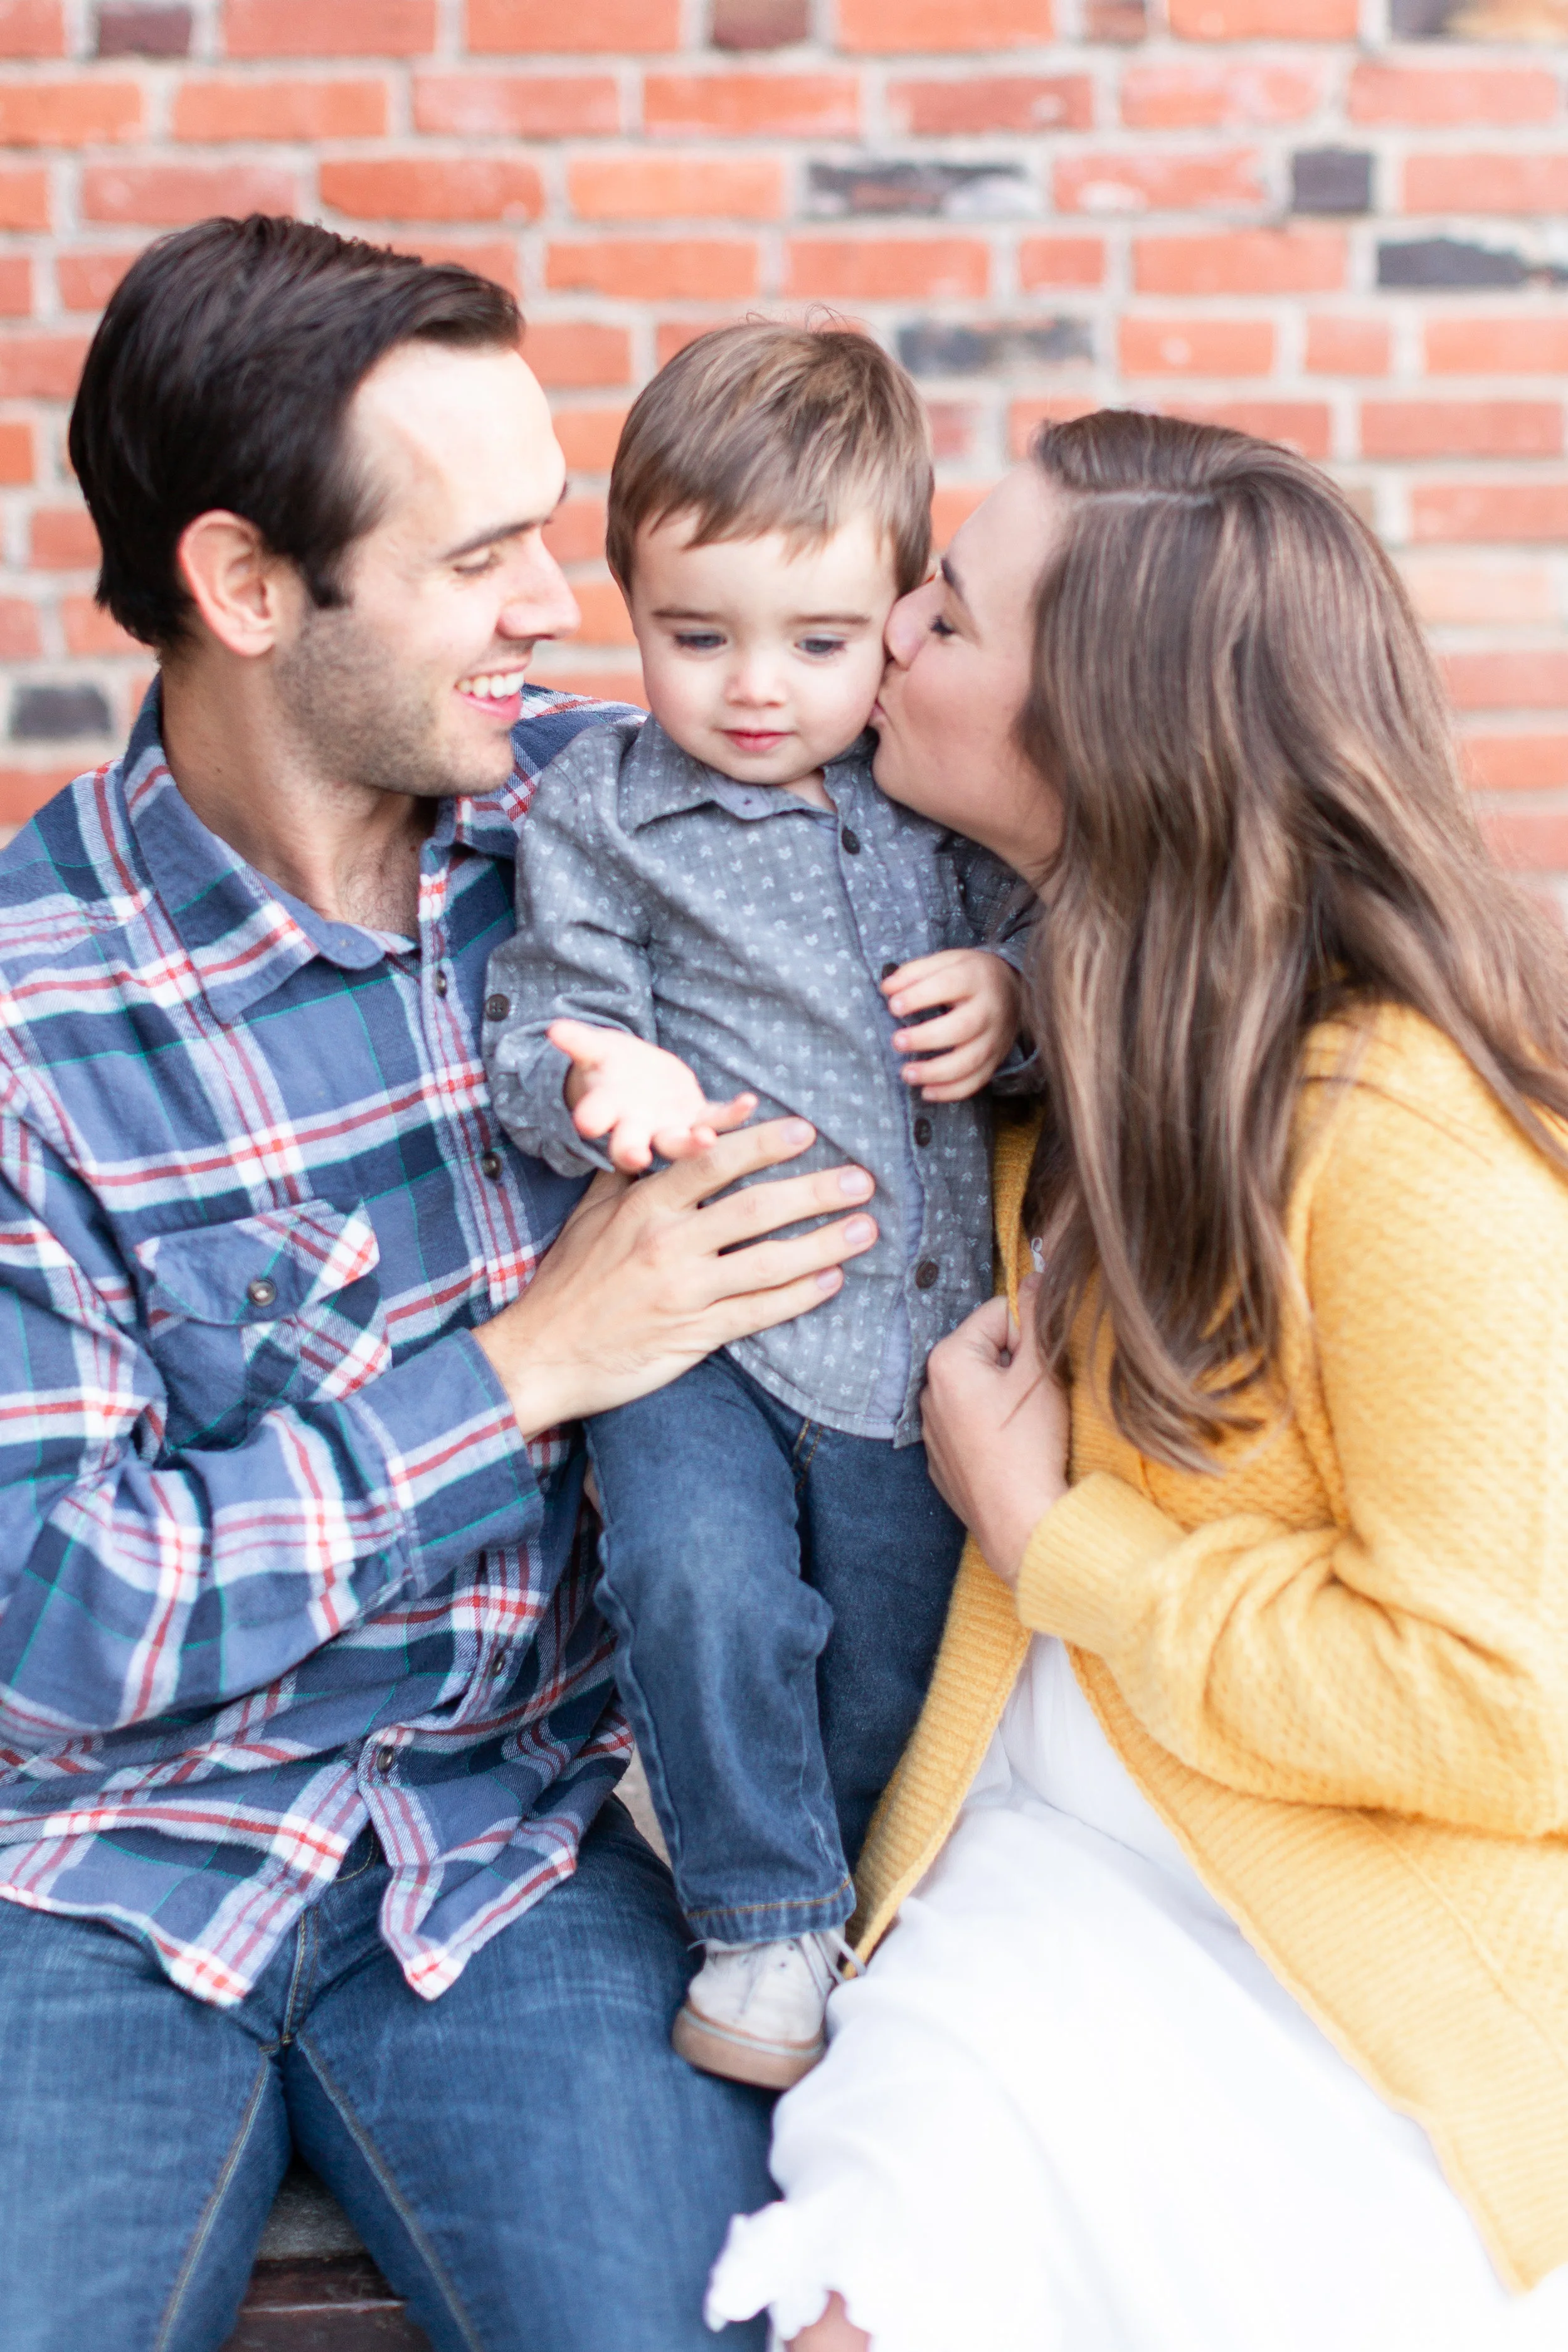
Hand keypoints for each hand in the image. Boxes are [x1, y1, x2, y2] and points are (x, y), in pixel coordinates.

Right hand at [476, 1117, 878, 1437]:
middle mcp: (668, 1243)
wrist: (542, 1356)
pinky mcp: (694, 1335)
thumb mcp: (590, 1213)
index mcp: (644, 1206)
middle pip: (756, 1209)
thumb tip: (674, 1132)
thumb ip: (634, 1171)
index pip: (713, 1162)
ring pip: (768, 1262)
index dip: (763, 1143)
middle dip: (815, 1191)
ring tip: (865, 1228)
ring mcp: (684, 1292)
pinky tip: (833, 1280)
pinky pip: (759, 1311)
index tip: (807, 1131)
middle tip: (862, 1179)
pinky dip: (800, 1295)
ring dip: (824, 1244)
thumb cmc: (568, 1281)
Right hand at [549, 1018, 756, 1172]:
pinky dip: (732, 1114)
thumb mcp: (594, 1052)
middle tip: (634, 1157)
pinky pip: (716, 1119)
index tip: (586, 1122)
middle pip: (631, 1144)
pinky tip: (748, 1102)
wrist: (636, 1080)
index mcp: (607, 1111)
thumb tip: (555, 1029)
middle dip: (631, 1150)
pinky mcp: (698, 1119)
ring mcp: (668, 1128)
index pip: (595, 1118)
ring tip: (706, 1140)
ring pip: (677, 1143)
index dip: (592, 1119)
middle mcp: (636, 1128)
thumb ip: (579, 1043)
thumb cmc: (611, 1067)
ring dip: (691, 1144)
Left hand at [881, 949, 1021, 1101]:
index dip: (919, 996)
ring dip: (936, 1072)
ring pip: (970, 1062)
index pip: (948, 985)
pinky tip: (926, 1092)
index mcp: (976, 977)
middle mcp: (989, 1009)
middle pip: (962, 1028)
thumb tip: (888, 987)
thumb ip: (915, 972)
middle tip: (897, 1041)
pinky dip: (951, 1092)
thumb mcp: (946, 961)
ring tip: (906, 1073)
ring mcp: (995, 1038)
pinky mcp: (996, 1059)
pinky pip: (976, 1082)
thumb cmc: (969, 976)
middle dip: (926, 1038)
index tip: (893, 1006)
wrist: (1012, 990)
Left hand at [920, 1278, 1068, 1585]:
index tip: (1047, 1364)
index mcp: (947, 1360)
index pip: (999, 1313)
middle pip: (988, 1350)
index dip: (1032, 1332)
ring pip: (982, 1389)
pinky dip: (995, 1429)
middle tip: (1041, 1397)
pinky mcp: (944, 1462)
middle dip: (1018, 1364)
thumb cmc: (1031, 1446)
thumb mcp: (1041, 1372)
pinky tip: (1014, 1451)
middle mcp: (929, 1391)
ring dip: (1008, 1397)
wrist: (1022, 1525)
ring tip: (1030, 1427)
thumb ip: (1038, 1317)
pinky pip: (973, 1426)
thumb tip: (1036, 1272)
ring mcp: (933, 1431)